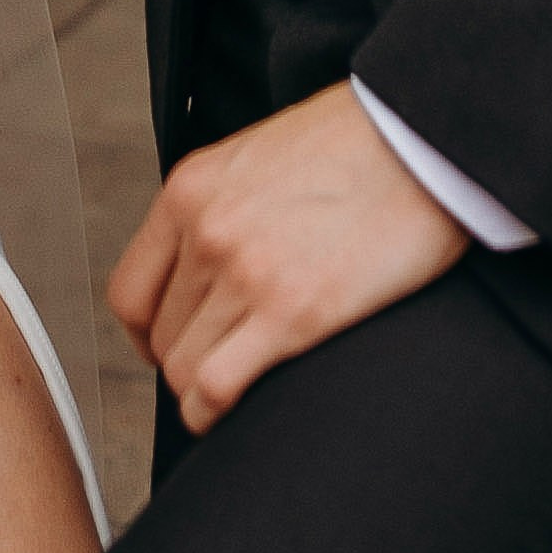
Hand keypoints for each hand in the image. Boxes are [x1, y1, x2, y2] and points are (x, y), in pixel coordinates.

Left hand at [109, 81, 469, 435]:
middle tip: (225, 367)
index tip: (177, 347)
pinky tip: (234, 415)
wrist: (420, 137)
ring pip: (183, 368)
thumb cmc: (355, 145)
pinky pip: (216, 387)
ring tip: (236, 396)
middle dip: (188, 361)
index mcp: (191, 190)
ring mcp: (245, 274)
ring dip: (203, 393)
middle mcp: (205, 232)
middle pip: (162, 337)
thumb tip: (206, 267)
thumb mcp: (259, 157)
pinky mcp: (292, 313)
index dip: (150, 335)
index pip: (131, 292)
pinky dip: (213, 413)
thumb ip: (221, 207)